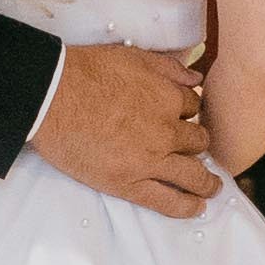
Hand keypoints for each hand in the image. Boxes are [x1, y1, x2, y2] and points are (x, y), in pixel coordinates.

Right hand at [33, 43, 221, 216]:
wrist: (52, 97)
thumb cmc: (86, 71)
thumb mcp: (133, 56)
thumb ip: (169, 68)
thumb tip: (196, 79)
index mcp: (167, 97)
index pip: (192, 107)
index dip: (188, 112)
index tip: (184, 118)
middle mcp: (166, 131)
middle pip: (196, 141)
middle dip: (196, 143)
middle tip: (192, 149)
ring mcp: (150, 160)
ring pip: (192, 174)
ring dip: (206, 181)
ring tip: (212, 187)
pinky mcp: (129, 183)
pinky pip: (167, 200)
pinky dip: (186, 206)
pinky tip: (196, 207)